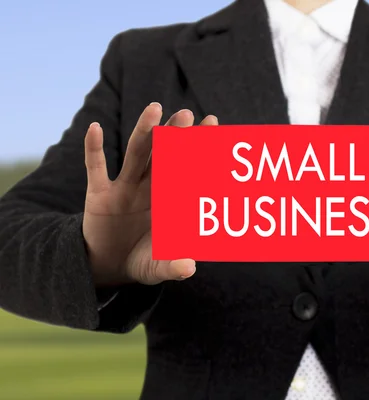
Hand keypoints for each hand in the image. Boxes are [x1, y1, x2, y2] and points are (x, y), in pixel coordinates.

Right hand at [83, 102, 218, 285]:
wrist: (111, 266)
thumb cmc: (144, 261)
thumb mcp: (158, 267)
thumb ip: (173, 267)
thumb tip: (189, 267)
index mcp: (171, 200)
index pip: (189, 170)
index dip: (201, 149)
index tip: (213, 123)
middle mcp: (151, 188)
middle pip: (165, 156)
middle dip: (176, 136)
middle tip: (187, 114)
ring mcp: (125, 188)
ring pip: (136, 155)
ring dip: (143, 133)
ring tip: (154, 109)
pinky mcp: (99, 195)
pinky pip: (96, 169)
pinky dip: (94, 149)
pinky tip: (96, 128)